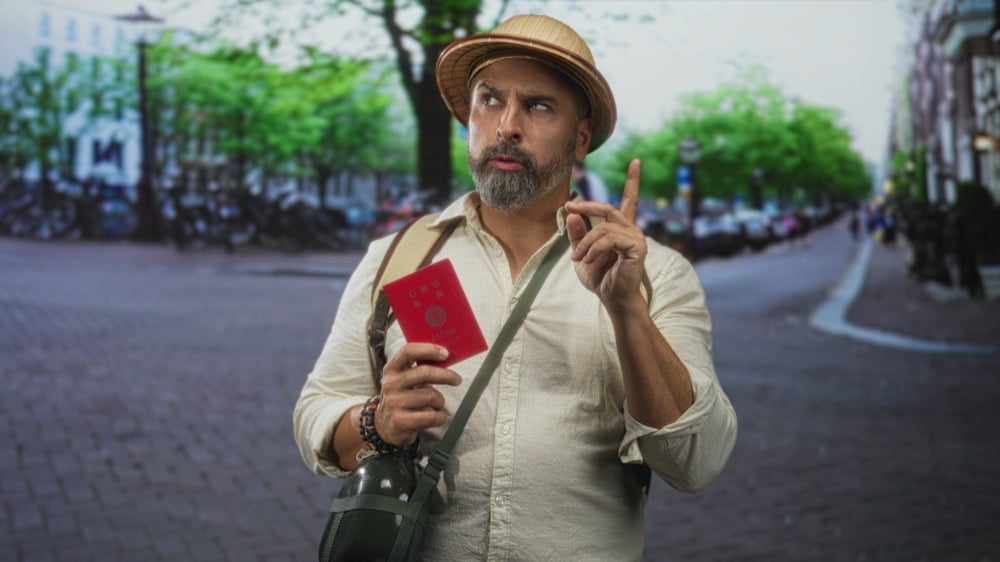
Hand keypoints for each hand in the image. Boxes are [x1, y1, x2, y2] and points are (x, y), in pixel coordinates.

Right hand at [375, 343, 461, 446]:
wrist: (385, 425)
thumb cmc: (401, 398)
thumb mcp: (404, 379)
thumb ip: (420, 368)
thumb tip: (446, 358)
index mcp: (392, 369)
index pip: (408, 351)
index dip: (429, 350)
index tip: (445, 353)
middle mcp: (391, 384)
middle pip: (424, 373)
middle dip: (446, 375)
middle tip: (456, 379)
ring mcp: (394, 403)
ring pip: (431, 396)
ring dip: (440, 401)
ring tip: (436, 404)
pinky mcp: (400, 421)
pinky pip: (432, 416)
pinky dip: (441, 417)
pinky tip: (437, 416)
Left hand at [565, 158, 646, 312]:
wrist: (612, 300)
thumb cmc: (600, 278)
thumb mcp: (582, 253)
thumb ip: (577, 234)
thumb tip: (571, 213)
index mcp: (621, 229)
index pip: (629, 200)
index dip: (633, 180)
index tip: (636, 161)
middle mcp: (631, 230)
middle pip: (608, 208)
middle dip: (587, 207)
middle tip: (569, 208)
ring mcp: (636, 238)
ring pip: (604, 227)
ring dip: (585, 242)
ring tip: (577, 258)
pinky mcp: (637, 248)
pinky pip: (609, 239)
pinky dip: (593, 248)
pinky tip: (587, 259)